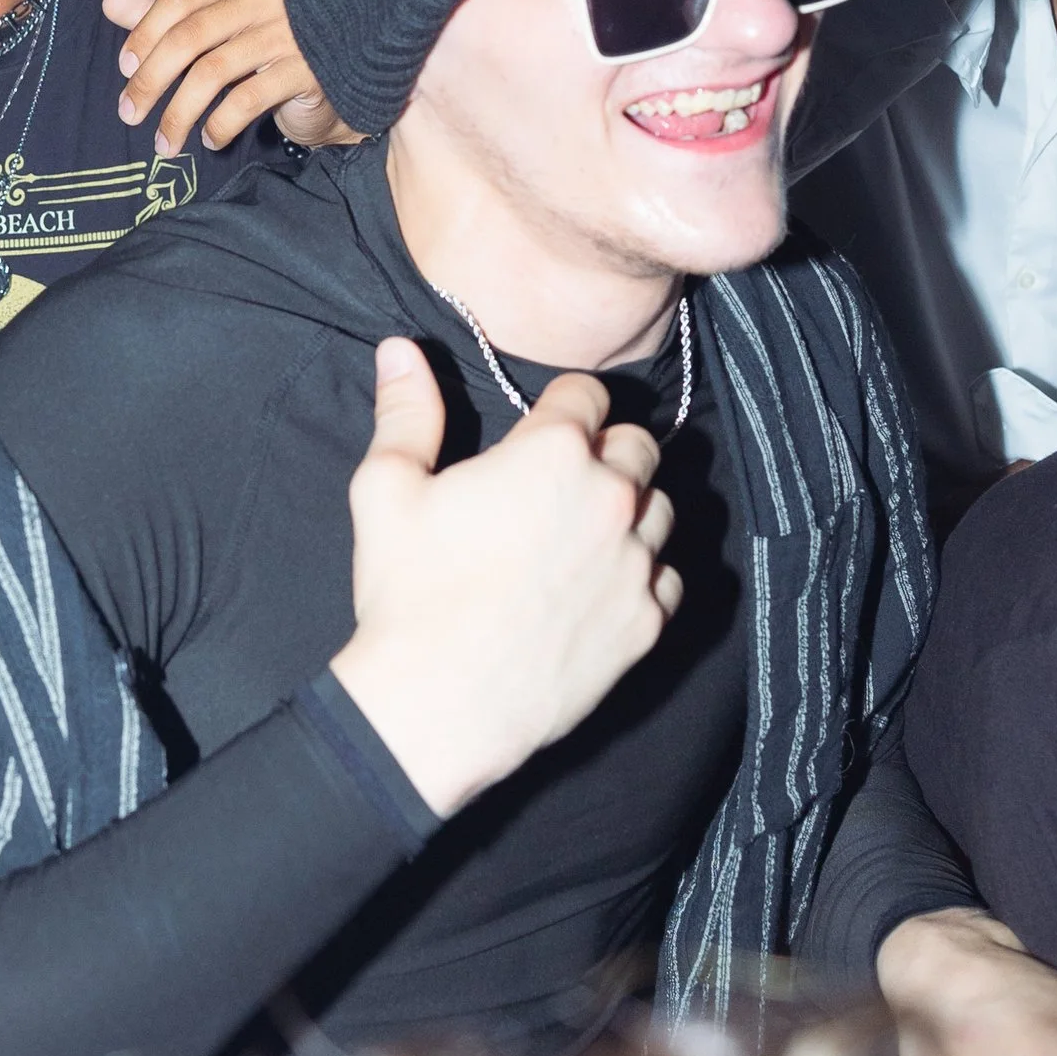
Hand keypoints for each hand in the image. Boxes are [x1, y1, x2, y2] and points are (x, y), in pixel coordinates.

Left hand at [100, 0, 359, 154]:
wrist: (343, 87)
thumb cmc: (273, 53)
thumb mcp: (219, 28)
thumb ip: (167, 14)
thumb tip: (109, 2)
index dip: (145, 34)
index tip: (124, 70)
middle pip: (191, 35)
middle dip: (152, 80)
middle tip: (129, 113)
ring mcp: (296, 32)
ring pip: (213, 71)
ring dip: (178, 113)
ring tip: (164, 143)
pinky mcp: (312, 71)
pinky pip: (247, 100)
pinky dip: (219, 125)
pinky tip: (209, 140)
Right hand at [330, 336, 679, 815]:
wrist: (437, 705)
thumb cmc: (408, 594)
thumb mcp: (387, 490)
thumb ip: (407, 412)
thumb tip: (401, 350)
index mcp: (552, 452)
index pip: (588, 394)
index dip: (562, 407)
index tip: (542, 429)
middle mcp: (611, 497)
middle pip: (638, 445)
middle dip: (605, 451)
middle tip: (561, 482)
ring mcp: (637, 562)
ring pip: (662, 508)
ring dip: (630, 510)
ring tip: (583, 534)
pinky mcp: (647, 621)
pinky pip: (669, 578)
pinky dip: (643, 575)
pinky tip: (600, 586)